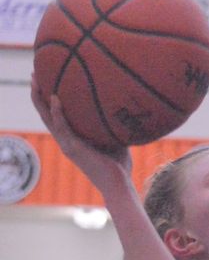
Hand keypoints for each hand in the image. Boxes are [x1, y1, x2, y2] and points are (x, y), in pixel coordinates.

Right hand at [30, 74, 131, 193]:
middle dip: (38, 94)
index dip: (49, 101)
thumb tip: (124, 109)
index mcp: (73, 140)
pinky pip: (62, 126)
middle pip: (46, 114)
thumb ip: (113, 126)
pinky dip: (57, 112)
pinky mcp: (73, 149)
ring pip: (48, 118)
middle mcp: (67, 141)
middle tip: (34, 75)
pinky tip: (55, 97)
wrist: (119, 185)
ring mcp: (68, 145)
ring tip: (35, 80)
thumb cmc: (120, 167)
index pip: (56, 117)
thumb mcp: (116, 140)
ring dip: (40, 99)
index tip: (47, 82)